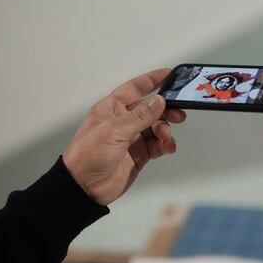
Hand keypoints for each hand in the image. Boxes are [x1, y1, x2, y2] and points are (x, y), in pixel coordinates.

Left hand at [63, 68, 185, 204]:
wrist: (84, 188)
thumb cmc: (89, 154)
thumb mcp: (114, 131)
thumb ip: (140, 116)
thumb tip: (160, 101)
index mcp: (112, 108)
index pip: (135, 88)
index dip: (152, 80)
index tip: (170, 74)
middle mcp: (123, 120)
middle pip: (151, 108)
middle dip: (166, 110)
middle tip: (179, 114)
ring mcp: (132, 138)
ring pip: (157, 127)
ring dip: (165, 130)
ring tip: (166, 137)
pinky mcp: (139, 154)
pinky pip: (157, 145)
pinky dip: (165, 145)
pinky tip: (167, 147)